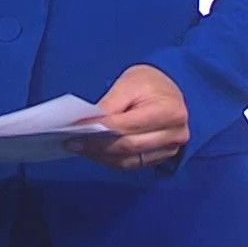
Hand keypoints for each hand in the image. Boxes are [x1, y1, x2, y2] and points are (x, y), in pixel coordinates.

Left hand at [74, 64, 189, 169]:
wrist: (170, 89)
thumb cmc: (149, 83)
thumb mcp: (129, 84)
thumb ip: (110, 105)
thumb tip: (87, 124)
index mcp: (169, 111)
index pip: (126, 126)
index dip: (98, 129)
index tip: (74, 129)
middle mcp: (175, 133)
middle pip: (128, 146)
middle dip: (97, 146)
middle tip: (72, 142)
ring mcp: (171, 148)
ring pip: (129, 160)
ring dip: (102, 156)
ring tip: (80, 148)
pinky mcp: (164, 156)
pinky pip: (134, 163)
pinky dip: (112, 159)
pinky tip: (96, 152)